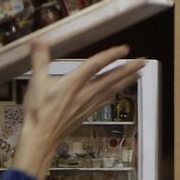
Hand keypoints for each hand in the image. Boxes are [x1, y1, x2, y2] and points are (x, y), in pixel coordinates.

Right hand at [11, 42, 145, 179]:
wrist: (41, 138)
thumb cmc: (38, 112)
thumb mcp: (36, 82)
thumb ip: (39, 60)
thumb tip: (37, 41)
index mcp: (73, 83)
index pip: (96, 65)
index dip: (111, 55)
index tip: (124, 48)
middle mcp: (85, 92)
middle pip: (112, 77)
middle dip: (129, 68)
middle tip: (144, 60)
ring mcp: (88, 104)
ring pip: (112, 89)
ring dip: (127, 80)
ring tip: (139, 72)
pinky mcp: (88, 113)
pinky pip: (106, 100)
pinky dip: (115, 93)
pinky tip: (120, 90)